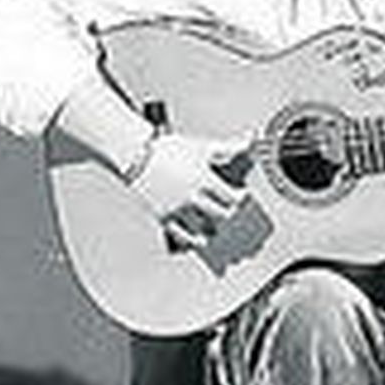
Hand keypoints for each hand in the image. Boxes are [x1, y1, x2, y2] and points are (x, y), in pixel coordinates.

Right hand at [130, 132, 253, 249]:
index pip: (231, 197)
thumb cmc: (167, 150)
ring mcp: (177, 209)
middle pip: (220, 214)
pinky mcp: (162, 216)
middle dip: (228, 215)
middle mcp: (192, 196)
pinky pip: (180, 235)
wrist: (135, 155)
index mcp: (203, 179)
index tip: (240, 197)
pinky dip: (191, 240)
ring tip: (217, 231)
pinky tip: (197, 241)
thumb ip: (226, 148)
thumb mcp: (200, 147)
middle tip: (232, 215)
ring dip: (212, 231)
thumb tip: (249, 142)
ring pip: (202, 229)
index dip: (239, 199)